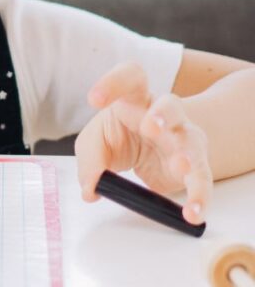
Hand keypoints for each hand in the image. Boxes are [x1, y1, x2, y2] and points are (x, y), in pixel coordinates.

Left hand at [75, 62, 210, 224]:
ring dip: (186, 154)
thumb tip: (91, 189)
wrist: (152, 150)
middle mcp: (163, 114)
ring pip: (191, 140)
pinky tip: (193, 214)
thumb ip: (90, 162)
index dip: (113, 82)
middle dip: (162, 114)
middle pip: (170, 104)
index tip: (94, 98)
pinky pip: (201, 181)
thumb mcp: (95, 143)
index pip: (130, 77)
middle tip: (151, 127)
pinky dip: (199, 198)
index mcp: (134, 98)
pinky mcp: (194, 166)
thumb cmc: (120, 137)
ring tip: (180, 166)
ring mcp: (182, 138)